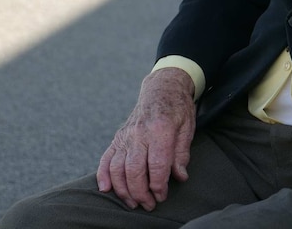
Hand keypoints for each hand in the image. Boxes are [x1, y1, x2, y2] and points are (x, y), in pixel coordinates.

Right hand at [96, 67, 195, 209]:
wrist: (162, 87)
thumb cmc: (178, 108)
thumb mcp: (188, 127)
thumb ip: (182, 153)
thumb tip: (179, 176)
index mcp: (160, 130)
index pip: (156, 165)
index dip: (159, 186)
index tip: (162, 196)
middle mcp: (139, 133)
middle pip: (134, 170)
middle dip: (140, 193)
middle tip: (148, 205)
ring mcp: (126, 135)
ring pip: (117, 167)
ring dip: (123, 189)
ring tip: (133, 202)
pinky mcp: (118, 137)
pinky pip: (106, 158)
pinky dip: (103, 175)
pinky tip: (105, 188)